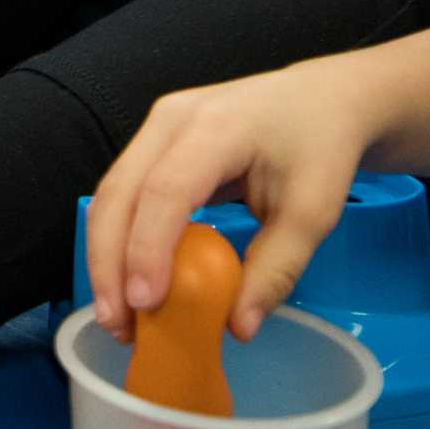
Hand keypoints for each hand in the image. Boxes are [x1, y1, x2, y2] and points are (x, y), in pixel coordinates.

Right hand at [82, 56, 388, 340]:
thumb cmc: (321, 148)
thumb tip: (237, 329)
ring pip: (110, 195)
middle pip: (120, 192)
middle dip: (109, 262)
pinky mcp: (153, 143)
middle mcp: (172, 119)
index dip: (149, 248)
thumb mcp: (314, 212)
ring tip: (118, 316)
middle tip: (118, 325)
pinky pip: (123, 193)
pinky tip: (127, 284)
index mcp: (217, 127)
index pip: (166, 189)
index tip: (146, 304)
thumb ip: (276, 269)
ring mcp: (156, 127)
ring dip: (106, 257)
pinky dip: (118, 242)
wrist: (323, 99)